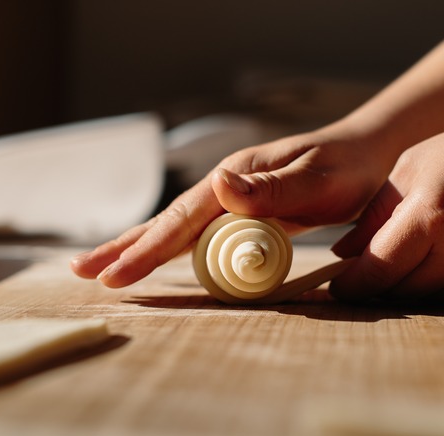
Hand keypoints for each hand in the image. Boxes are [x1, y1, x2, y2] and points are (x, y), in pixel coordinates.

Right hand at [71, 124, 391, 287]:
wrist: (362, 153)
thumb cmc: (345, 168)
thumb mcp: (315, 180)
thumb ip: (271, 189)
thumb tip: (219, 186)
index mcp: (234, 178)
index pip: (182, 220)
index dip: (147, 248)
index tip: (114, 274)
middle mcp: (225, 187)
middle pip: (166, 222)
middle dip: (123, 248)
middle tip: (81, 273)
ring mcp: (230, 199)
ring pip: (176, 229)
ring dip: (137, 248)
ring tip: (103, 268)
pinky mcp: (241, 212)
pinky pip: (197, 235)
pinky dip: (168, 248)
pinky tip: (154, 256)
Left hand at [330, 111, 443, 300]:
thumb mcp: (415, 166)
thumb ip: (376, 213)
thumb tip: (344, 253)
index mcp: (431, 214)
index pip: (377, 269)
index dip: (351, 285)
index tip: (334, 288)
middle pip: (398, 289)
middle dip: (371, 287)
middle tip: (354, 277)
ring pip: (423, 296)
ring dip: (399, 287)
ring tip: (388, 265)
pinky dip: (429, 285)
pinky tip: (424, 263)